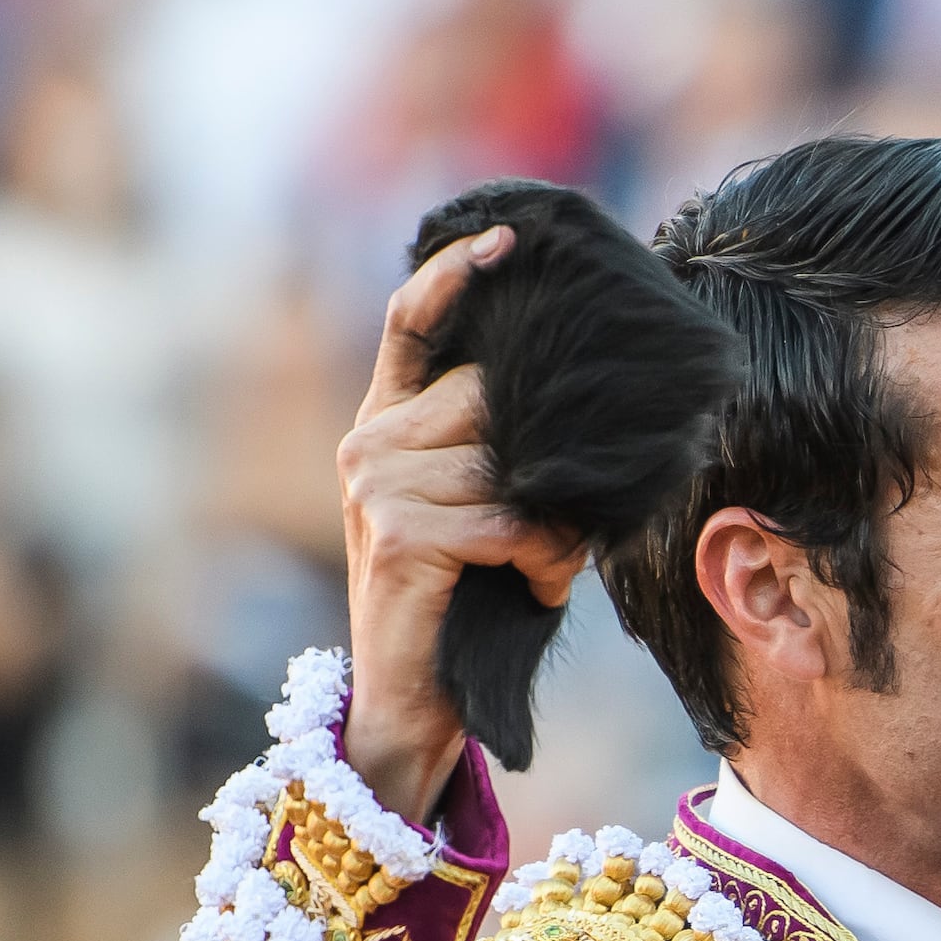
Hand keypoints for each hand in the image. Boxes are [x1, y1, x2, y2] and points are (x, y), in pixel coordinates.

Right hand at [336, 224, 581, 816]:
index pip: (410, 325)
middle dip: (544, 459)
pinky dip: (546, 559)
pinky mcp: (402, 533)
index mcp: (384, 425)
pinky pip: (511, 519)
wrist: (413, 704)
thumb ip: (500, 450)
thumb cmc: (464, 604)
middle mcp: (368, 443)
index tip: (507, 236)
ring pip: (509, 464)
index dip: (453, 273)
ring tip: (544, 567)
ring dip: (553, 524)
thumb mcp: (482, 511)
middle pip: (488, 397)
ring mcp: (377, 485)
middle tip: (555, 526)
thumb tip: (572, 401)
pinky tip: (535, 589)